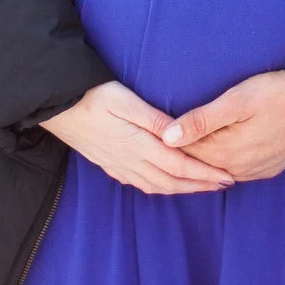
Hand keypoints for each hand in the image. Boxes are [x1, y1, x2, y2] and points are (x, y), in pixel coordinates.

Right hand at [40, 81, 236, 194]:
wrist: (57, 107)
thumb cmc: (92, 96)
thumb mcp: (125, 101)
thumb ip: (154, 119)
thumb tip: (180, 135)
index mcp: (138, 146)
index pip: (179, 166)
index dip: (205, 174)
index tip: (227, 176)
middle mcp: (131, 162)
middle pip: (172, 182)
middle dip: (200, 185)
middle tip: (225, 184)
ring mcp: (120, 167)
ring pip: (158, 187)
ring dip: (183, 189)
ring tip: (203, 186)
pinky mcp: (111, 166)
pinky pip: (143, 184)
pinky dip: (163, 187)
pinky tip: (168, 183)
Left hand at [158, 70, 284, 181]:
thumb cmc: (280, 95)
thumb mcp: (237, 100)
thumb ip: (201, 120)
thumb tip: (166, 137)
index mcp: (226, 152)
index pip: (184, 155)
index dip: (165, 145)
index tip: (146, 136)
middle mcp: (238, 169)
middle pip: (199, 165)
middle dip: (178, 155)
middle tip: (154, 145)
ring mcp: (254, 171)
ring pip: (217, 170)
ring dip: (200, 160)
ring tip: (179, 148)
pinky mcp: (267, 168)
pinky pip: (235, 171)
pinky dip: (220, 164)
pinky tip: (213, 154)